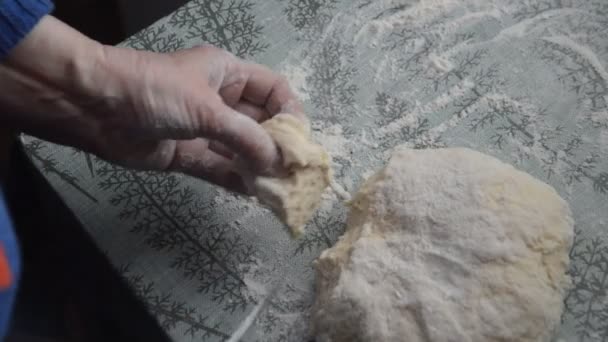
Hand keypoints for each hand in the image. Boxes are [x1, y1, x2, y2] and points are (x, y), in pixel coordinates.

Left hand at [0, 16, 302, 191]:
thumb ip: (245, 137)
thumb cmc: (156, 91)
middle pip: (259, 123)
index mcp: (227, 74)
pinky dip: (234, 179)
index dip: (290, 113)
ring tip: (277, 188)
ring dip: (257, 167)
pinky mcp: (185, 153)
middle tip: (292, 172)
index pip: (273, 91)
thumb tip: (276, 163)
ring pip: (239, 149)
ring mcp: (202, 129)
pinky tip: (253, 193)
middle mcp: (219, 101)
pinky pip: (217, 168)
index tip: (298, 140)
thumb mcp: (207, 108)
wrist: (95, 107)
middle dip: (276, 146)